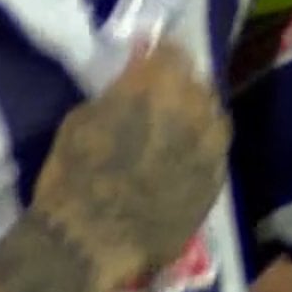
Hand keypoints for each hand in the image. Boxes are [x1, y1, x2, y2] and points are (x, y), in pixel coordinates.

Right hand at [30, 44, 229, 291]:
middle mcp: (193, 106)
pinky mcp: (218, 179)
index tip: (151, 64)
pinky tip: (186, 158)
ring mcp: (211, 145)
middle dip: (181, 85)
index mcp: (156, 83)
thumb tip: (133, 85)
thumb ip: (119, 94)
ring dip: (197, 115)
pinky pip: (217, 150)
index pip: (173, 51)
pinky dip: (203, 148)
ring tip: (178, 128)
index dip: (161, 57)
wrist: (91, 239)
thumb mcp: (83, 117)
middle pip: (197, 82)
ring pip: (214, 115)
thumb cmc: (74, 174)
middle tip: (163, 99)